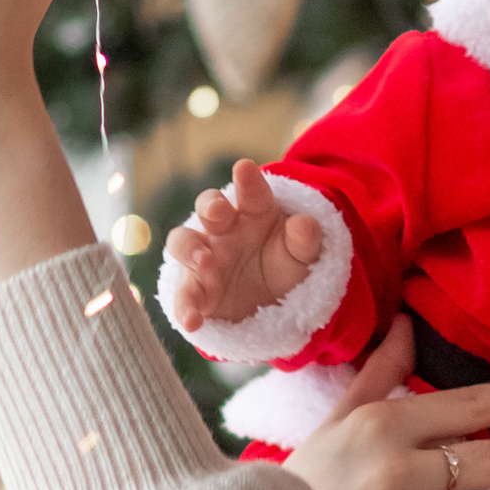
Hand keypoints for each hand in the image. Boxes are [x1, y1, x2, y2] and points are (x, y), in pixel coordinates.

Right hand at [165, 159, 323, 329]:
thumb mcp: (304, 255)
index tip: (244, 168)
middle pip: (208, 208)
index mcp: (254, 212)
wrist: (273, 303)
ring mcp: (204, 258)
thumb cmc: (285, 265)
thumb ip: (305, 239)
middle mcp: (224, 229)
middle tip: (218, 212)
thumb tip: (305, 224)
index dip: (247, 181)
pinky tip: (193, 321)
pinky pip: (184, 295)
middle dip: (210, 205)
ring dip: (191, 249)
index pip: (251, 192)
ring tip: (205, 262)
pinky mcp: (195, 290)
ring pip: (183, 242)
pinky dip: (185, 307)